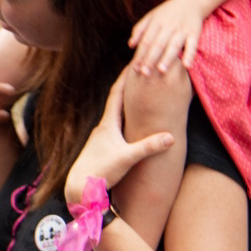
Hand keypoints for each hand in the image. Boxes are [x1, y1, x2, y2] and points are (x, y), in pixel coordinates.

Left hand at [64, 65, 174, 204]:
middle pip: (117, 100)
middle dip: (128, 86)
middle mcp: (103, 126)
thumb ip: (148, 147)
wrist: (80, 188)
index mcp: (108, 123)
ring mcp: (102, 137)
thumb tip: (171, 137)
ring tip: (138, 93)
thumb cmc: (100, 171)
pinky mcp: (103, 147)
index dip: (126, 78)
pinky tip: (130, 122)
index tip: (134, 62)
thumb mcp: (127, 158)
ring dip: (127, 102)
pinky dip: (125, 118)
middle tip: (140, 71)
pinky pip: (116, 126)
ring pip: (116, 113)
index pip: (117, 94)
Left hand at [129, 0, 206, 73]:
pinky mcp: (194, 33)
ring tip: (161, 71)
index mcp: (156, 23)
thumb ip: (139, 30)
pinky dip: (190, 55)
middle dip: (150, 59)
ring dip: (167, 58)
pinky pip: (192, 45)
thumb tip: (130, 45)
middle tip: (144, 74)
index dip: (140, 55)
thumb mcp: (151, 16)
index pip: (146, 41)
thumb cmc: (167, 12)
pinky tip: (187, 66)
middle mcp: (168, 26)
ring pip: (173, 45)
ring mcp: (182, 30)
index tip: (135, 68)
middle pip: (158, 45)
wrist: (191, 1)